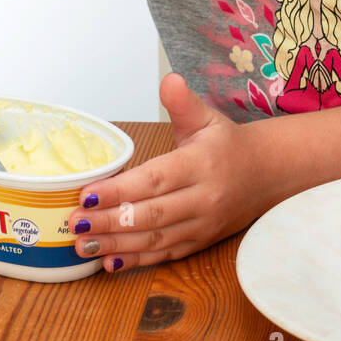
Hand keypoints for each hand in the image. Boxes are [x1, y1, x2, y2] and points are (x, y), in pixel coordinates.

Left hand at [68, 73, 270, 270]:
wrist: (266, 174)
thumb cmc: (227, 145)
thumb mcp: (207, 117)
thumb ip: (183, 102)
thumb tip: (169, 79)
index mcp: (201, 163)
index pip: (155, 179)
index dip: (120, 189)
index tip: (87, 193)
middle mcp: (203, 198)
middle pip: (151, 214)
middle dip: (109, 221)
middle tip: (74, 222)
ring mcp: (202, 225)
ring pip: (155, 239)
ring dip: (115, 245)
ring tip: (81, 245)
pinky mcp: (200, 243)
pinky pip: (165, 255)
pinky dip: (136, 261)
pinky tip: (109, 262)